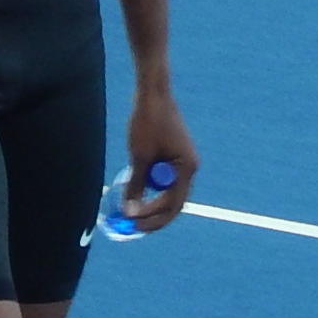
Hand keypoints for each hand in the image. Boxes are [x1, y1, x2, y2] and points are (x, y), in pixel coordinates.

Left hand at [119, 91, 197, 231]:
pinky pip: (163, 177)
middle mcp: (188, 167)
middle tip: (133, 225)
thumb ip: (137, 184)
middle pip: (173, 201)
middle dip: (153, 214)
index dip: (153, 217)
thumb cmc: (147, 121)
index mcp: (186, 168)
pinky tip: (135, 185)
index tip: (133, 223)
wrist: (153, 93)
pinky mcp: (174, 154)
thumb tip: (129, 209)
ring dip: (150, 200)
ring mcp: (182, 161)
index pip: (173, 204)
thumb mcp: (139, 157)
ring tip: (130, 205)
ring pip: (167, 190)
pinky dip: (151, 185)